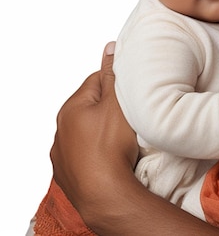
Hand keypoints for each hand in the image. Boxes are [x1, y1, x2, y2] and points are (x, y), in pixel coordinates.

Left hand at [51, 42, 137, 217]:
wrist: (104, 194)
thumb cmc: (110, 146)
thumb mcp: (117, 102)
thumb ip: (113, 73)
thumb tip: (109, 46)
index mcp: (71, 107)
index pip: (97, 81)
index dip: (118, 83)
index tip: (133, 91)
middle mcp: (61, 129)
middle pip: (92, 107)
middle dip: (111, 108)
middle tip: (132, 114)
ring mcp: (63, 154)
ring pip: (88, 131)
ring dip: (104, 130)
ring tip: (124, 137)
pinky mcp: (69, 173)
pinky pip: (86, 154)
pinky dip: (98, 151)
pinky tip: (113, 156)